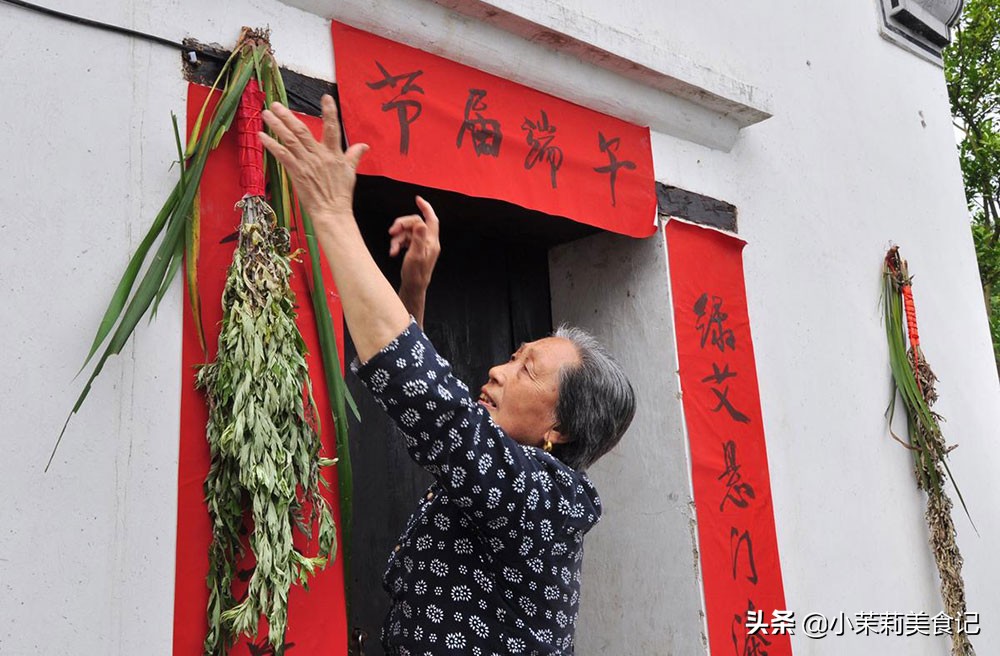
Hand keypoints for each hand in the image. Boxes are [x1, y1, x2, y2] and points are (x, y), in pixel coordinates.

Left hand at [259, 95, 367, 224]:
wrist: (332, 212)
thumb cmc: (341, 194)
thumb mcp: (350, 172)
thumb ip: (354, 155)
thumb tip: (364, 145)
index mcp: (334, 153)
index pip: (333, 128)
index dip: (330, 112)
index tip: (326, 97)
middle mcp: (319, 155)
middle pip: (302, 130)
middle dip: (287, 116)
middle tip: (275, 104)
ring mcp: (307, 163)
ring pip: (290, 139)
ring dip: (276, 125)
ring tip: (266, 114)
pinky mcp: (297, 173)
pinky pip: (282, 155)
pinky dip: (271, 145)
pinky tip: (262, 136)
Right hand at [390, 196, 440, 293]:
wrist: (413, 288)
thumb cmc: (415, 274)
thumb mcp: (416, 256)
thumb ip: (418, 239)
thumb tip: (421, 223)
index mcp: (432, 242)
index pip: (431, 219)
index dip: (426, 207)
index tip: (417, 199)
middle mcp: (428, 242)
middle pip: (415, 223)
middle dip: (402, 225)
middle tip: (391, 232)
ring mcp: (421, 245)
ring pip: (407, 232)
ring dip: (397, 238)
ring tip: (392, 249)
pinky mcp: (415, 249)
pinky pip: (405, 240)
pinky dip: (397, 244)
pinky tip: (392, 252)